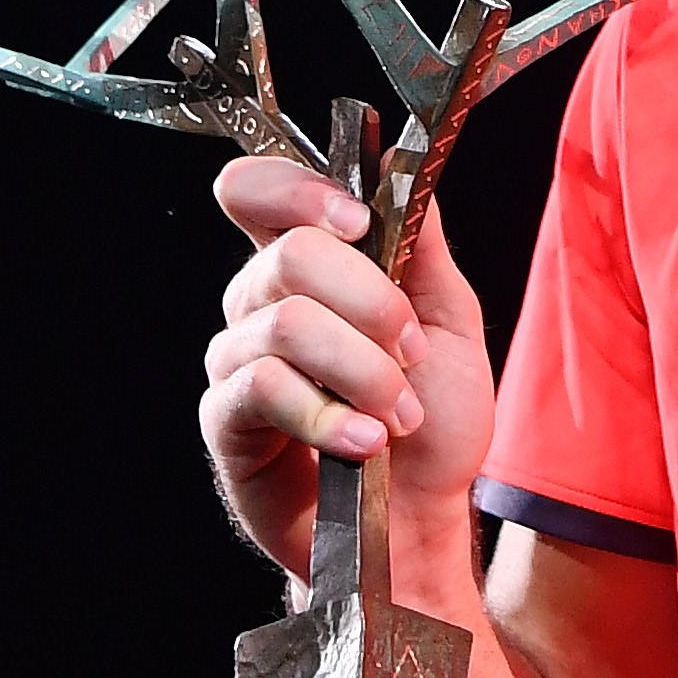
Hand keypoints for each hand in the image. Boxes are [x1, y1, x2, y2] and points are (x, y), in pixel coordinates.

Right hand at [200, 151, 494, 581]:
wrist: (422, 518)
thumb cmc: (432, 421)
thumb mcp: (450, 319)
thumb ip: (420, 241)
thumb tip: (395, 159)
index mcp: (310, 267)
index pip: (256, 192)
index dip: (297, 189)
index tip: (359, 222)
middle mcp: (262, 303)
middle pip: (287, 254)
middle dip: (371, 303)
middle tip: (413, 353)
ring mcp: (238, 361)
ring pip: (287, 324)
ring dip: (363, 370)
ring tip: (399, 414)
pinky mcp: (227, 421)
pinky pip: (262, 388)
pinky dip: (327, 415)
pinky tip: (366, 442)